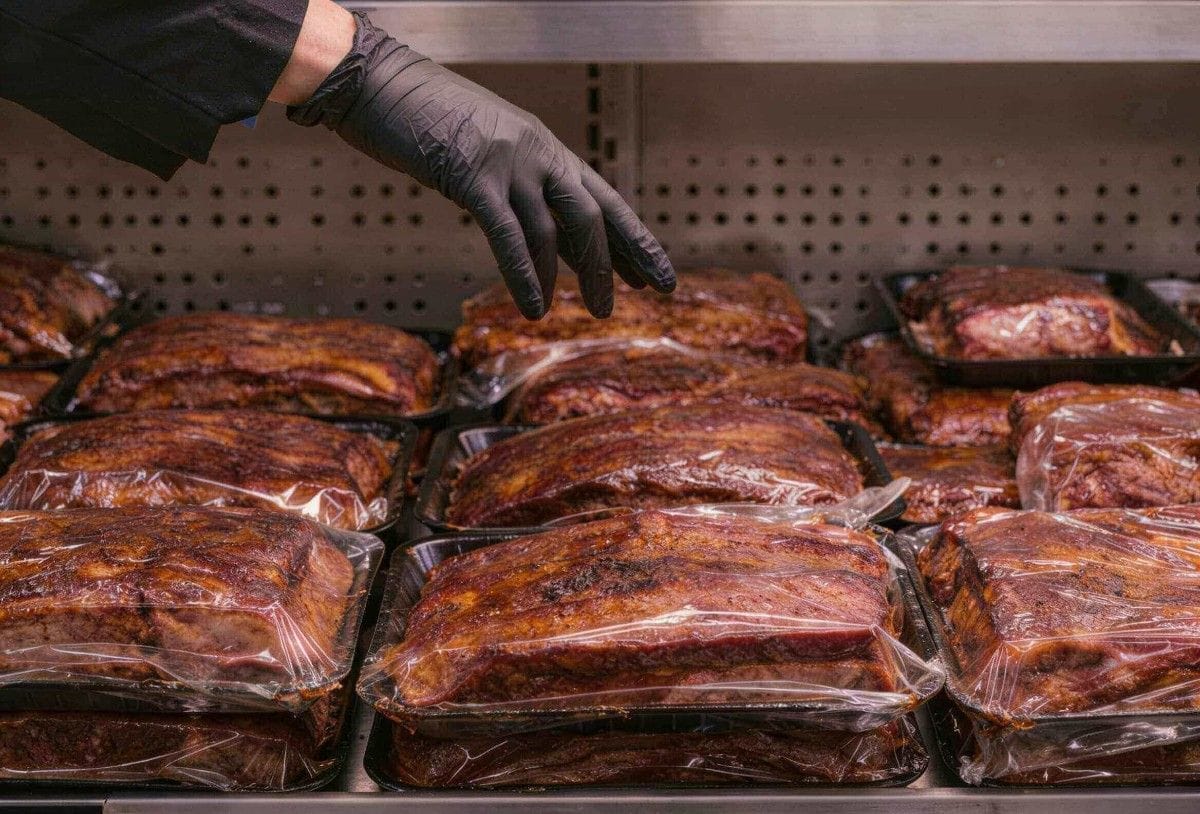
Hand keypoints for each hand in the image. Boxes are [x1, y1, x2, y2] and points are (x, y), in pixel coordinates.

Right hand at [286, 11, 674, 318]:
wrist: (376, 81)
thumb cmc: (424, 116)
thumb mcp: (486, 147)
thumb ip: (515, 182)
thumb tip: (537, 230)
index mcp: (544, 147)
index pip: (602, 199)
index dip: (632, 240)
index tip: (654, 273)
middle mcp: (537, 152)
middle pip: (593, 216)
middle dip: (615, 262)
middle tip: (630, 301)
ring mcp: (508, 163)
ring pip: (556, 229)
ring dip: (574, 276)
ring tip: (587, 312)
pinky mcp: (473, 176)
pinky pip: (509, 235)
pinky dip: (525, 275)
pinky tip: (536, 306)